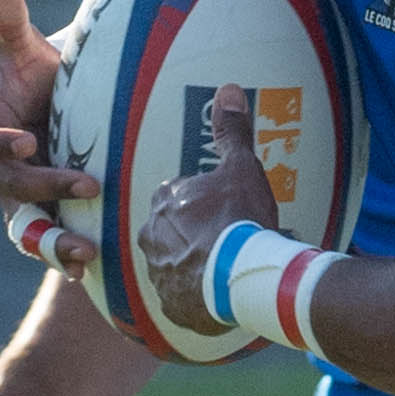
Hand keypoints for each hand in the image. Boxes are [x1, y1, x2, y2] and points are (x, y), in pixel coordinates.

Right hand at [0, 0, 99, 271]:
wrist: (64, 99)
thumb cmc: (39, 70)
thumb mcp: (25, 45)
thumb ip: (10, 19)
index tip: (28, 141)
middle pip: (7, 188)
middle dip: (44, 188)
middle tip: (88, 185)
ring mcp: (20, 195)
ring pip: (25, 228)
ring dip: (51, 243)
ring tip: (83, 255)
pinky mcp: (45, 214)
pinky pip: (47, 241)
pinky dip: (64, 256)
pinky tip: (90, 268)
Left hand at [136, 84, 276, 336]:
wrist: (242, 275)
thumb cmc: (240, 217)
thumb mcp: (241, 168)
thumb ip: (232, 132)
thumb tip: (226, 91)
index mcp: (165, 200)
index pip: (179, 196)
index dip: (204, 202)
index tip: (225, 211)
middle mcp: (152, 235)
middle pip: (174, 230)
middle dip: (196, 234)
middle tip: (229, 240)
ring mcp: (158, 272)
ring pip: (176, 265)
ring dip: (196, 266)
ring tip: (228, 270)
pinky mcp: (170, 304)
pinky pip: (182, 299)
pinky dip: (198, 298)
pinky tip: (222, 295)